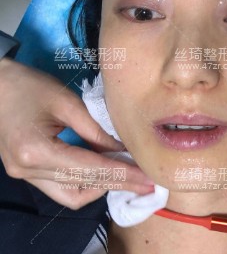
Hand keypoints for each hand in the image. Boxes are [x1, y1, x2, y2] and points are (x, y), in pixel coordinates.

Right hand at [0, 58, 153, 208]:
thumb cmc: (30, 86)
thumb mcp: (67, 102)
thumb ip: (95, 129)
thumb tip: (122, 149)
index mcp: (37, 151)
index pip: (89, 169)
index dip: (121, 174)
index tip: (146, 178)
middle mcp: (28, 170)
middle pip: (83, 186)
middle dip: (117, 184)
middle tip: (145, 183)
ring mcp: (24, 175)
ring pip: (71, 195)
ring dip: (101, 188)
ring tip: (127, 176)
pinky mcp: (26, 172)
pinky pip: (60, 188)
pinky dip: (85, 183)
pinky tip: (103, 172)